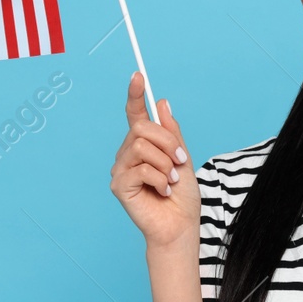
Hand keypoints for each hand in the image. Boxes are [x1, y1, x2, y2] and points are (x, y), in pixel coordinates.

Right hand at [110, 72, 197, 247]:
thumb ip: (172, 133)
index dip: (135, 95)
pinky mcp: (119, 185)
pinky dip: (160, 179)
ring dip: (165, 163)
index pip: (136, 115)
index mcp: (143, 146)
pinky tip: (163, 191)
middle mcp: (128, 154)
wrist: (181, 226)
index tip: (138, 75)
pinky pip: (140, 168)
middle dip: (167, 141)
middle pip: (141, 128)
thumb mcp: (182, 158)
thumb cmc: (182, 196)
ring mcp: (121, 169)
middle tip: (181, 161)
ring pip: (141, 146)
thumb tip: (162, 102)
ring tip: (172, 180)